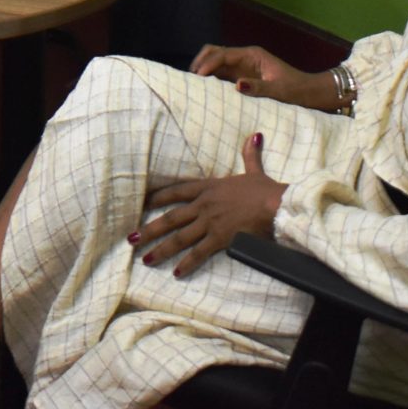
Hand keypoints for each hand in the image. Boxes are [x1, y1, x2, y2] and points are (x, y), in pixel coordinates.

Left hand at [129, 133, 285, 275]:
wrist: (275, 205)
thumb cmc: (266, 189)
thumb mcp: (254, 170)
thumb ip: (249, 155)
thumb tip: (254, 136)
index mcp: (209, 187)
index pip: (176, 191)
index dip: (157, 197)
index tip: (142, 203)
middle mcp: (204, 204)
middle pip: (171, 217)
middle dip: (149, 229)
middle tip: (132, 238)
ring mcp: (209, 222)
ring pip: (179, 237)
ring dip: (161, 249)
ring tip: (145, 259)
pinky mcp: (219, 239)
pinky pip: (198, 253)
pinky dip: (186, 263)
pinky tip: (176, 272)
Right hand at [189, 44, 322, 106]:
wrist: (309, 93)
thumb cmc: (296, 90)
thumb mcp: (279, 91)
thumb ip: (258, 88)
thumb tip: (236, 85)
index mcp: (252, 55)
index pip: (223, 54)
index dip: (208, 63)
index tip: (197, 77)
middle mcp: (244, 58)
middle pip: (214, 52)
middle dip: (201, 62)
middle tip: (191, 80)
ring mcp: (242, 67)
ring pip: (215, 62)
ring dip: (204, 70)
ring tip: (193, 86)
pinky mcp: (242, 78)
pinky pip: (221, 75)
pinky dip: (211, 79)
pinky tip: (205, 91)